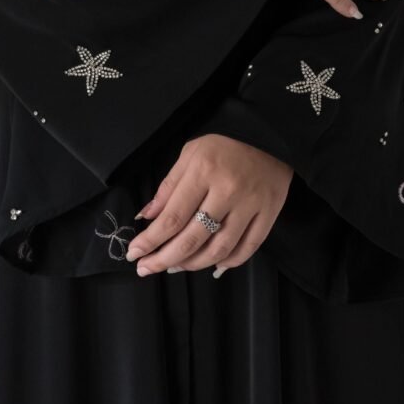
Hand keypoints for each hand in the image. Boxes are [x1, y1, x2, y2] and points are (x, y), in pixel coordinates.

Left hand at [125, 134, 293, 277]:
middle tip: (147, 268)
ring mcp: (250, 205)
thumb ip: (168, 186)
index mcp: (204, 172)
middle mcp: (227, 191)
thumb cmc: (225, 143)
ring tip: (175, 267)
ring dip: (193, 264)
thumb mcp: (190, 154)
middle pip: (192, 238)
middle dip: (164, 259)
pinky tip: (213, 266)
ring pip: (219, 249)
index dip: (151, 240)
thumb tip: (147, 216)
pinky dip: (229, 262)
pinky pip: (248, 248)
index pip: (172, 217)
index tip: (134, 253)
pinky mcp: (269, 213)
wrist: (269, 135)